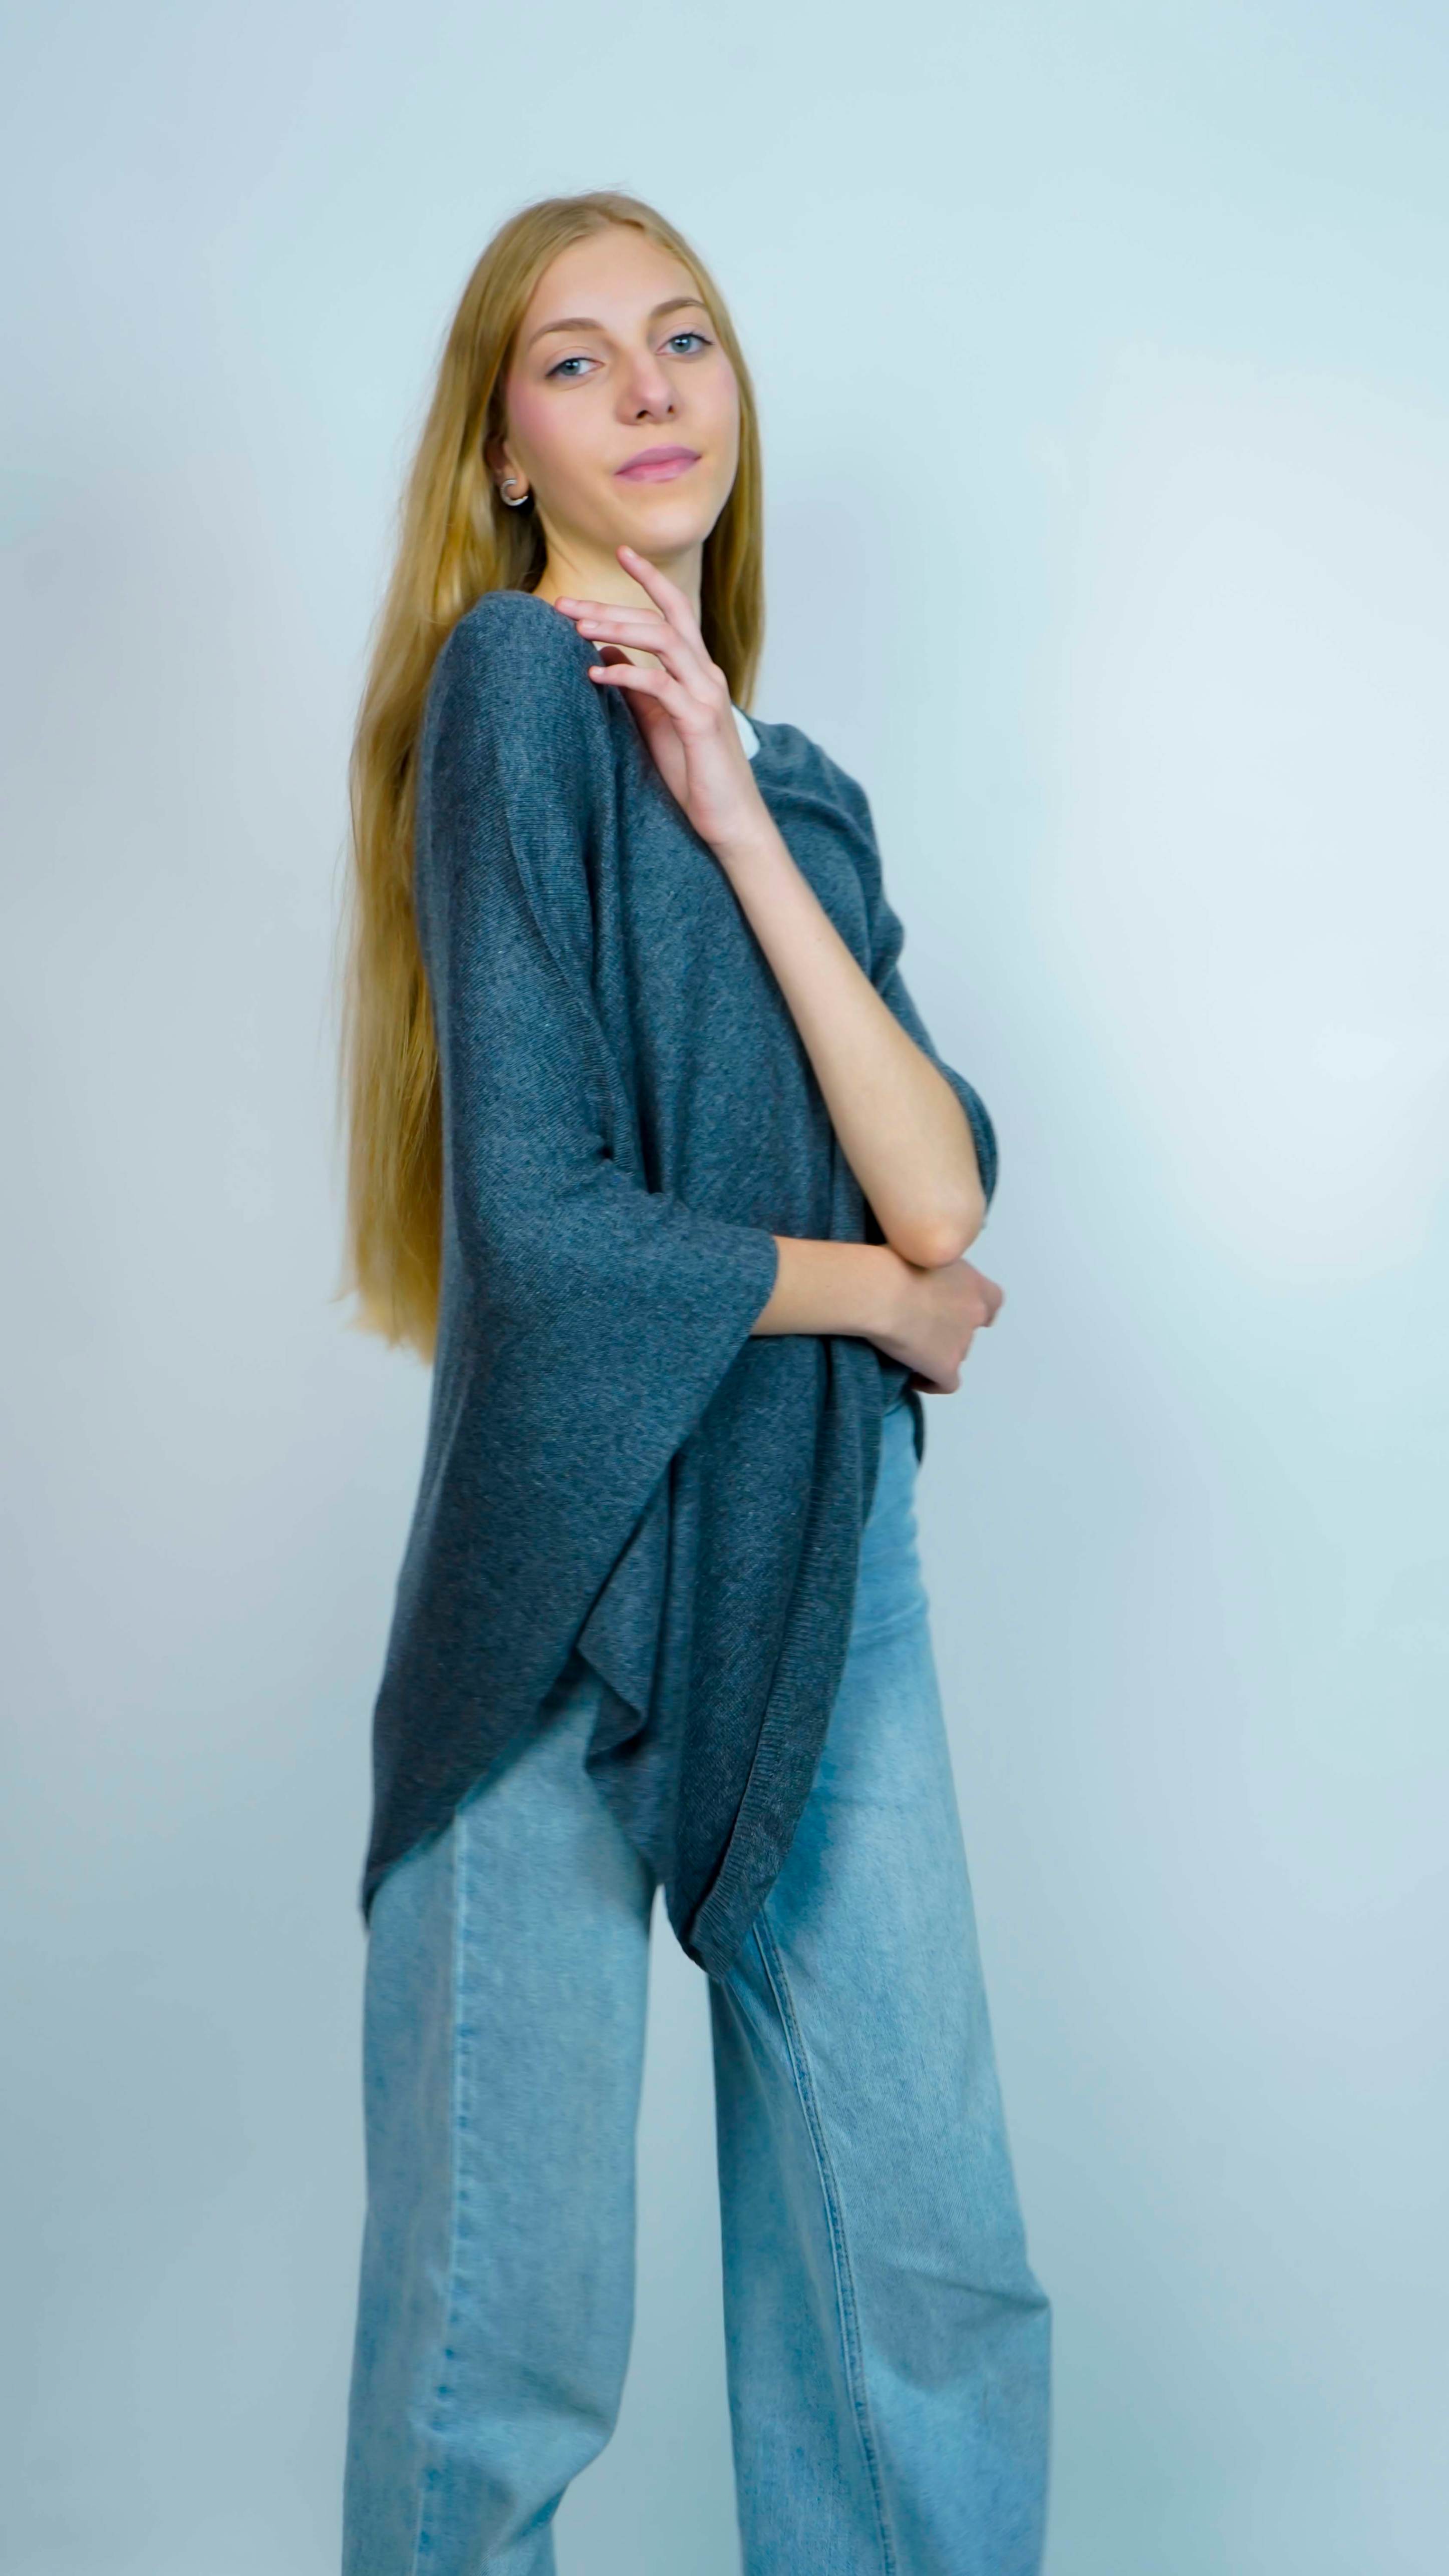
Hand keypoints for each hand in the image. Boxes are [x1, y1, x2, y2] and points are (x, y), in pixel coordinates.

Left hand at [551, 545, 766, 852]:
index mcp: (697, 672)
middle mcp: (706, 675)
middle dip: (611, 606)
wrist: (731, 821)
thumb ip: (636, 687)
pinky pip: (659, 685)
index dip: (650, 578)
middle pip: (661, 620)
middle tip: (565, 604)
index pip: (674, 612)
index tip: (621, 552)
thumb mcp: (658, 723)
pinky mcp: (700, 721)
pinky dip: (625, 673)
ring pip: (663, 640)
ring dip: (617, 628)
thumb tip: (605, 651)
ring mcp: (706, 696)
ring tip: (575, 628)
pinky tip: (595, 675)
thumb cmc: (696, 775)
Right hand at [876, 1253, 1004, 1394]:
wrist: (880, 1291)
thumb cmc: (892, 1263)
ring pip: (956, 1354)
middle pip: (968, 1329)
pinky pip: (947, 1384)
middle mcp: (975, 1312)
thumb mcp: (923, 1253)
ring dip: (938, 1352)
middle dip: (949, 1330)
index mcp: (973, 1283)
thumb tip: (920, 1279)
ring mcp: (963, 1342)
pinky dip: (932, 1383)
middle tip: (919, 1326)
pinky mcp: (945, 1367)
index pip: (993, 1301)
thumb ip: (934, 1268)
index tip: (954, 1311)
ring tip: (909, 1349)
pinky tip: (914, 1379)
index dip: (977, 1308)